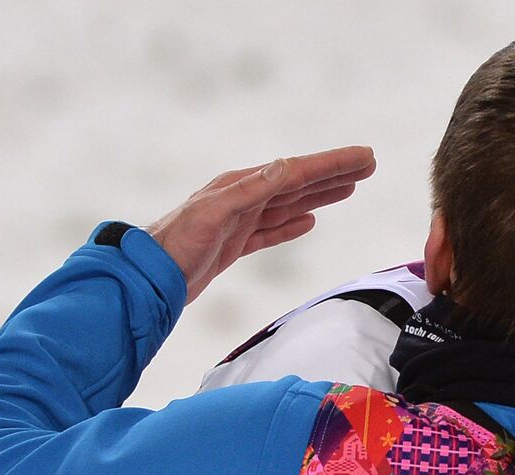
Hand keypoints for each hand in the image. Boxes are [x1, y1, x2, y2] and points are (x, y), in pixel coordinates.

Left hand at [146, 146, 376, 304]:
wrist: (147, 277)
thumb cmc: (174, 245)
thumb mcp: (214, 213)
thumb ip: (250, 191)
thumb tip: (285, 168)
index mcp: (240, 186)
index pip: (296, 171)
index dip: (332, 164)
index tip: (364, 156)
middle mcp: (242, 198)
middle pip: (298, 182)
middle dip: (334, 173)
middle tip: (368, 165)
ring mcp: (239, 221)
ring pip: (289, 204)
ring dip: (319, 196)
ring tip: (348, 188)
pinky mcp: (233, 245)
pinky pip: (272, 230)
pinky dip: (292, 224)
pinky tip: (308, 222)